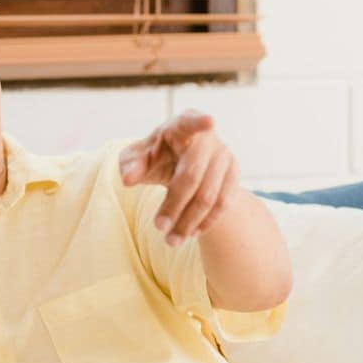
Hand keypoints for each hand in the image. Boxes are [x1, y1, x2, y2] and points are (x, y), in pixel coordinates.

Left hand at [118, 110, 239, 246]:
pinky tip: (189, 234)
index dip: (199, 122)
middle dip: (174, 205)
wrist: (182, 164)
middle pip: (192, 176)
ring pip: (209, 196)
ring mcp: (225, 156)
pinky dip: (205, 222)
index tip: (209, 121)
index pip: (190, 122)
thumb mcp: (136, 158)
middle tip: (158, 227)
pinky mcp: (234, 176)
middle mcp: (208, 139)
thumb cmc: (153, 157)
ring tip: (170, 241)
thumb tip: (128, 179)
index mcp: (181, 125)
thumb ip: (129, 164)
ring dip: (189, 222)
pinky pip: (222, 205)